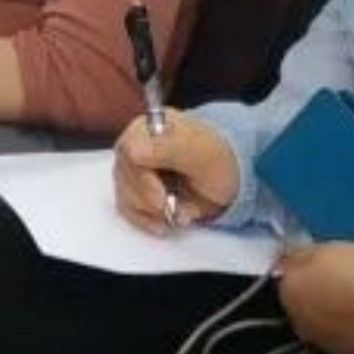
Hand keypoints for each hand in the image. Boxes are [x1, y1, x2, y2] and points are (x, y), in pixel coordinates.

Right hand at [111, 109, 242, 233]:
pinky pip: (127, 209)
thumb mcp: (199, 152)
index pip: (129, 152)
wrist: (231, 177)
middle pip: (123, 176)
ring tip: (177, 213)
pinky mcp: (136, 191)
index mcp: (148, 128)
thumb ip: (166, 149)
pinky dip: (145, 221)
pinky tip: (163, 224)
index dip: (142, 179)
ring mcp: (133, 169)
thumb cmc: (217, 159)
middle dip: (149, 199)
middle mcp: (135, 146)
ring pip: (124, 194)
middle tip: (172, 208)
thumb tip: (132, 151)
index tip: (162, 199)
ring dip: (150, 212)